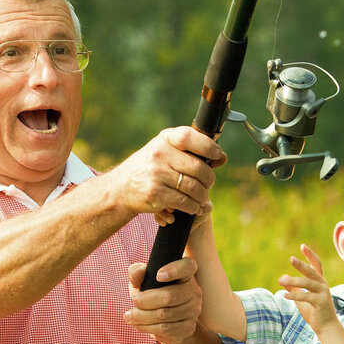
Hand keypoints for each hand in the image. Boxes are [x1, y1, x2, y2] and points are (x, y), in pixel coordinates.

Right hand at [106, 127, 226, 224]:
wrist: (121, 188)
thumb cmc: (149, 168)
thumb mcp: (166, 152)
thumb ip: (191, 152)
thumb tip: (222, 157)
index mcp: (164, 140)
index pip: (190, 137)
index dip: (208, 146)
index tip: (217, 155)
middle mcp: (159, 154)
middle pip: (198, 168)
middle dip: (209, 179)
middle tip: (208, 184)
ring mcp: (157, 174)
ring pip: (194, 187)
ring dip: (202, 196)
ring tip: (201, 197)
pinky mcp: (156, 194)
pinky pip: (185, 202)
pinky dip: (193, 206)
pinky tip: (192, 206)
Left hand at [125, 258, 203, 343]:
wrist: (165, 321)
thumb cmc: (153, 294)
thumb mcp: (143, 281)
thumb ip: (137, 273)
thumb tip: (138, 272)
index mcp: (185, 273)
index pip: (187, 267)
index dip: (174, 270)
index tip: (158, 275)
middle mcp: (194, 291)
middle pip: (169, 296)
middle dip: (145, 300)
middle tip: (134, 301)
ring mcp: (193, 310)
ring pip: (164, 315)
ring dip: (142, 316)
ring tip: (129, 316)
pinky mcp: (188, 327)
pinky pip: (165, 329)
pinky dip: (147, 327)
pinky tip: (137, 324)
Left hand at [280, 243, 338, 333]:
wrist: (326, 327)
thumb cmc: (314, 312)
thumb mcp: (301, 298)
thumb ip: (293, 288)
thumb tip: (282, 278)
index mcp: (319, 282)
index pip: (316, 265)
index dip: (310, 255)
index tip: (302, 246)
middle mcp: (323, 285)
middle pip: (311, 271)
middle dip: (301, 264)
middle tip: (291, 258)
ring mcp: (323, 293)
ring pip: (307, 283)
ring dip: (293, 281)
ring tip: (281, 280)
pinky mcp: (321, 302)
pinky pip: (307, 296)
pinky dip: (295, 295)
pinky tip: (284, 295)